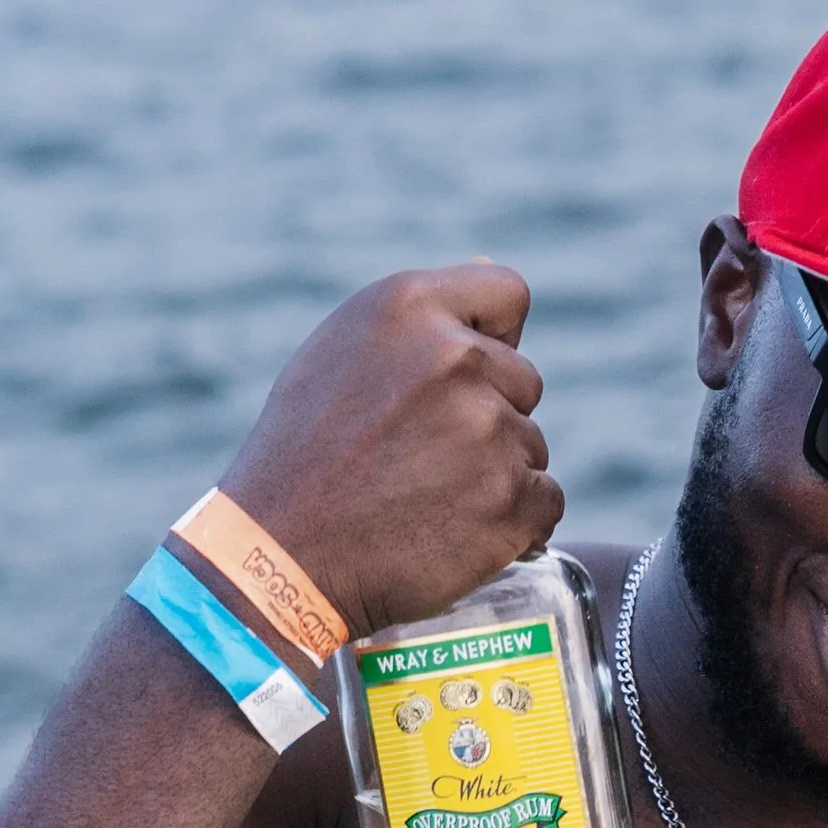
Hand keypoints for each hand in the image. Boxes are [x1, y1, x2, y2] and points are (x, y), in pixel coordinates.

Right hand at [217, 261, 563, 642]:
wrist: (283, 559)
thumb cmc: (303, 456)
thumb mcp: (340, 353)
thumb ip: (420, 318)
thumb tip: (488, 267)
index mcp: (408, 307)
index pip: (508, 292)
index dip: (494, 336)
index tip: (464, 378)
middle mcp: (454, 358)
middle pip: (524, 379)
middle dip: (490, 415)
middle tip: (423, 459)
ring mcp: (486, 430)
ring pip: (531, 446)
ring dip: (497, 474)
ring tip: (427, 502)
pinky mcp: (509, 501)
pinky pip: (545, 502)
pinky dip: (515, 526)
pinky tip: (458, 536)